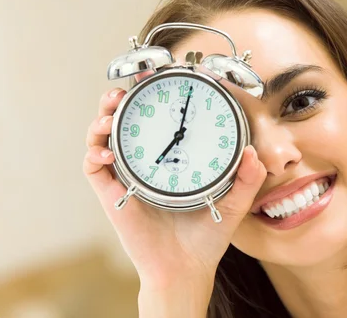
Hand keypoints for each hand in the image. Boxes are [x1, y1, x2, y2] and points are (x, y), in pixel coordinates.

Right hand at [83, 74, 266, 293]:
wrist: (185, 268)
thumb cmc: (205, 236)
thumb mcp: (231, 203)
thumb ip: (246, 180)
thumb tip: (254, 153)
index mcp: (169, 161)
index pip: (155, 122)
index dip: (151, 98)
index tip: (157, 78)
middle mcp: (144, 165)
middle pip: (123, 123)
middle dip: (119, 100)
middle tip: (127, 88)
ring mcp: (125, 178)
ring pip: (102, 139)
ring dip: (101, 120)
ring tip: (111, 110)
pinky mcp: (112, 195)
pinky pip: (93, 169)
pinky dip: (94, 154)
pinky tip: (105, 151)